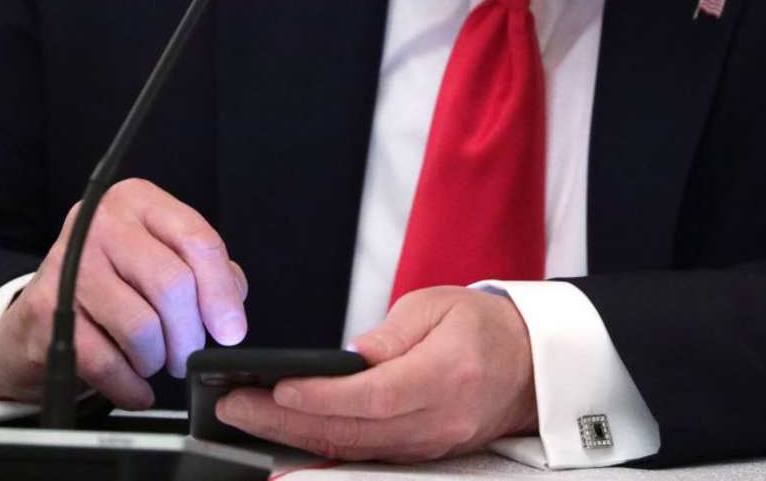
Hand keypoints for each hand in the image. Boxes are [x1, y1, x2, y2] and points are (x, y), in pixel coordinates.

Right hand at [0, 178, 248, 408]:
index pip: (198, 240)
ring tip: (154, 360)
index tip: (232, 330)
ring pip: (142, 327)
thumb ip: (206, 272)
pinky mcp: (47, 311)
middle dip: (190, 333)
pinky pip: (106, 362)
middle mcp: (101, 223)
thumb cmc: (118, 279)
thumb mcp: (164, 254)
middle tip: (188, 354)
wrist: (42, 308)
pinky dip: (131, 386)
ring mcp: (70, 265)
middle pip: (172, 285)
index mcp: (140, 201)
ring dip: (157, 359)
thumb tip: (229, 312)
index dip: (221, 292)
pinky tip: (137, 388)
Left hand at [214, 286, 537, 461]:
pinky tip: (286, 440)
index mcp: (447, 374)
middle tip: (235, 406)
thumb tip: (341, 362)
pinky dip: (324, 449)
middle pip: (353, 432)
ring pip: (354, 451)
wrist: (530, 364)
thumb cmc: (484, 326)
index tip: (275, 388)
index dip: (320, 397)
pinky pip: (367, 457)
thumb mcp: (436, 306)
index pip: (373, 395)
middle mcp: (439, 420)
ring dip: (295, 439)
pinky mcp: (425, 456)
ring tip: (247, 419)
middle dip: (285, 422)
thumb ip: (388, 336)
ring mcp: (433, 446)